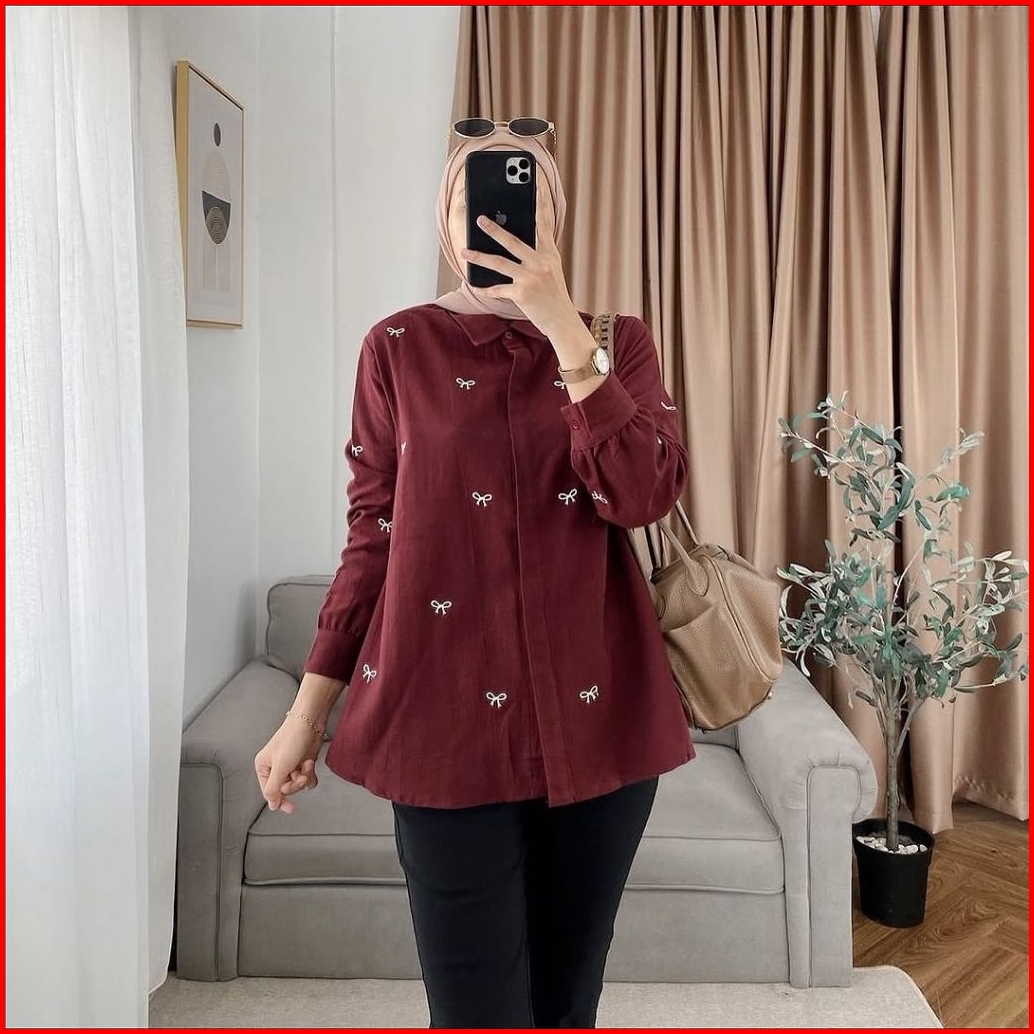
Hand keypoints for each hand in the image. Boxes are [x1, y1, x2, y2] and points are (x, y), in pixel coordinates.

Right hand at [254, 716, 323, 813]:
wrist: (310, 721)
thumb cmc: (292, 737)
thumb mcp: (280, 767)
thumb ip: (273, 789)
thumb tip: (271, 805)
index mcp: (264, 766)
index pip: (270, 792)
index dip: (280, 800)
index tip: (290, 808)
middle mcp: (276, 767)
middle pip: (285, 789)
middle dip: (295, 783)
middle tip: (299, 775)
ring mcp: (290, 765)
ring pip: (298, 784)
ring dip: (304, 776)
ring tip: (306, 763)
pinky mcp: (302, 762)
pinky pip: (307, 778)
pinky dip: (311, 773)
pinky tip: (310, 762)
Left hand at [462, 207, 581, 339]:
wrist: (562, 321)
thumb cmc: (555, 295)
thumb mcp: (551, 270)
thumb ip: (537, 255)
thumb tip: (512, 244)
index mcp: (549, 254)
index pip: (544, 224)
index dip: (540, 203)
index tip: (536, 184)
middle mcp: (540, 263)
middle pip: (512, 241)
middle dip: (493, 229)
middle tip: (479, 218)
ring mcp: (530, 278)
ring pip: (498, 263)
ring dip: (478, 256)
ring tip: (464, 251)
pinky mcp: (521, 294)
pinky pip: (497, 289)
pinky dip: (484, 288)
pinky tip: (474, 285)